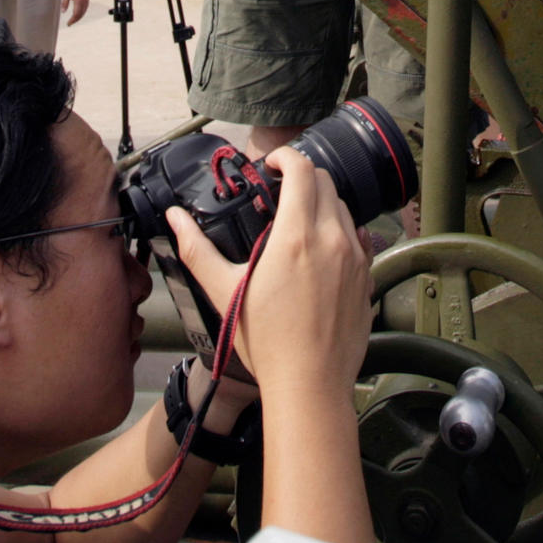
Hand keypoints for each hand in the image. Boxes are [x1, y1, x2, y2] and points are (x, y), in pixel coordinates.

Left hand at [62, 0, 91, 24]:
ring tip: (74, 19)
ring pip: (84, 11)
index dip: (72, 20)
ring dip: (79, 16)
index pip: (76, 14)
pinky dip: (82, 12)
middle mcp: (84, 1)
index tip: (68, 24)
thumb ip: (65, 3)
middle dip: (76, 20)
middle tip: (70, 23)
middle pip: (81, 14)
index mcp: (78, 1)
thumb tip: (63, 12)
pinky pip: (86, 7)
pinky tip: (79, 12)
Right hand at [167, 147, 369, 399]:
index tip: (270, 165)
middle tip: (278, 191)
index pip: (301, 169)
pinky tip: (320, 251)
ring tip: (296, 223)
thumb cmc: (268, 343)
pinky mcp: (367, 278)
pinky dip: (340, 231)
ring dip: (321, 203)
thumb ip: (197, 249)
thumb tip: (175, 218)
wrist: (310, 386)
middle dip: (301, 177)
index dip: (284, 157)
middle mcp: (333, 239)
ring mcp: (356, 258)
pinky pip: (358, 237)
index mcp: (297, 236)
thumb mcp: (224, 291)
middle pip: (325, 181)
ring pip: (343, 208)